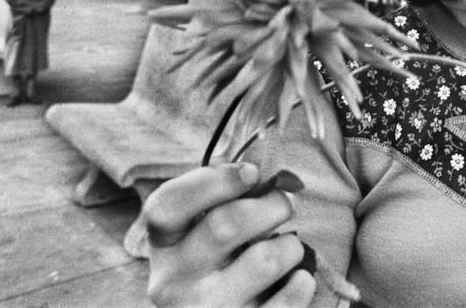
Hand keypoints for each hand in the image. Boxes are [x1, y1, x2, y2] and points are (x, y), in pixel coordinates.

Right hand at [144, 162, 314, 306]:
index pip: (167, 205)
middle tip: (286, 206)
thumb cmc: (224, 266)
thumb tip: (267, 170)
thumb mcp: (209, 232)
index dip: (214, 181)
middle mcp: (173, 283)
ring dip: (290, 246)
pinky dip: (302, 282)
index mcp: (164, 247)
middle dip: (272, 205)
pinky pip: (288, 299)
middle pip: (226, 225)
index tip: (252, 173)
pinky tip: (295, 280)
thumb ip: (227, 199)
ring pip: (265, 260)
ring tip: (288, 250)